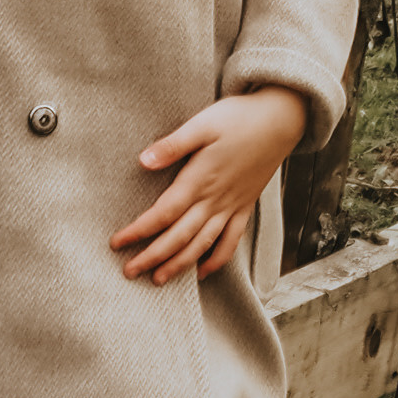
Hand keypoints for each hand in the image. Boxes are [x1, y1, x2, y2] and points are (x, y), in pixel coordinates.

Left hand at [112, 88, 309, 285]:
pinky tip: (202, 271)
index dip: (138, 231)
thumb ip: (173, 145)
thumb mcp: (203, 124)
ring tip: (158, 280)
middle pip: (178, 237)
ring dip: (179, 265)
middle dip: (152, 257)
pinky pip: (231, 242)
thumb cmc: (239, 118)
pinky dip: (216, 260)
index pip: (162, 214)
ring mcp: (232, 206)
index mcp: (199, 179)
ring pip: (202, 245)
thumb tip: (143, 161)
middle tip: (129, 272)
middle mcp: (214, 199)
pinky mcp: (245, 207)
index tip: (117, 243)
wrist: (281, 120)